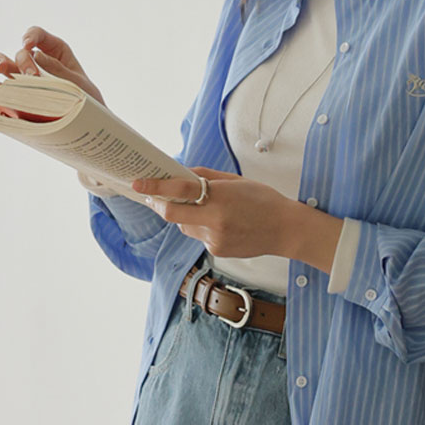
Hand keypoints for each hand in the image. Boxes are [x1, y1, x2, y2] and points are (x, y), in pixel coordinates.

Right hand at [0, 26, 104, 105]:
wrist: (84, 125)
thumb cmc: (86, 99)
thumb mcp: (80, 84)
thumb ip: (60, 70)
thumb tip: (37, 56)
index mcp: (53, 52)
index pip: (37, 35)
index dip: (30, 36)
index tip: (27, 44)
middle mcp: (34, 62)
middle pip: (19, 53)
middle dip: (22, 61)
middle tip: (32, 76)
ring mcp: (21, 78)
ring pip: (2, 64)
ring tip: (0, 70)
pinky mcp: (12, 96)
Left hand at [134, 168, 342, 269]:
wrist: (286, 230)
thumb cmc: (264, 200)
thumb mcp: (236, 181)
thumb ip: (207, 177)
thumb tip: (181, 173)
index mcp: (221, 198)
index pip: (181, 191)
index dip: (156, 187)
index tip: (138, 184)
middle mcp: (215, 221)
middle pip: (172, 215)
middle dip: (160, 204)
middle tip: (154, 196)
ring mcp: (215, 239)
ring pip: (184, 227)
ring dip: (186, 216)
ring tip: (208, 209)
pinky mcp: (217, 250)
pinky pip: (199, 236)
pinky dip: (202, 227)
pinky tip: (223, 223)